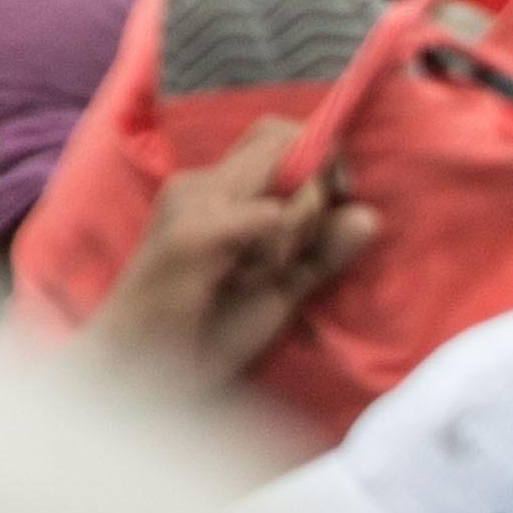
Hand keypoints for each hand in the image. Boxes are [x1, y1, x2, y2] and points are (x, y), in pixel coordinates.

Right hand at [85, 118, 376, 387]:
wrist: (140, 377)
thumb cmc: (205, 335)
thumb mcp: (280, 290)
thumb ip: (322, 253)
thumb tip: (371, 216)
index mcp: (217, 190)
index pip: (279, 134)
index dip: (320, 157)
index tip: (338, 199)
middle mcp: (201, 184)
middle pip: (287, 144)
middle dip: (314, 197)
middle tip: (289, 256)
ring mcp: (192, 205)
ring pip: (284, 178)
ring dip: (293, 231)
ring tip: (252, 278)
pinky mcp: (190, 236)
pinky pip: (265, 217)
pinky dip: (275, 244)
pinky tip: (243, 280)